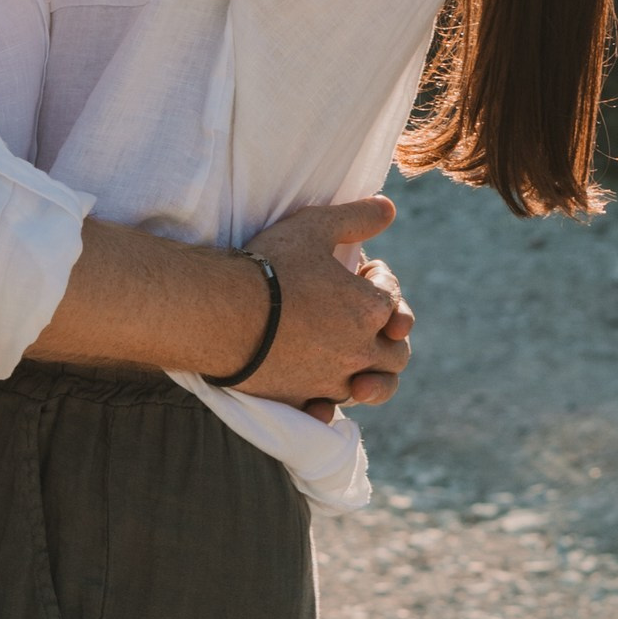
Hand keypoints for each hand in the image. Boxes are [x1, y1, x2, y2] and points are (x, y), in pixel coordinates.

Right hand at [238, 198, 411, 415]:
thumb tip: (388, 207)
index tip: (360, 272)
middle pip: (397, 354)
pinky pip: (327, 411)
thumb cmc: (269, 265)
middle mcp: (359, 351)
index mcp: (371, 310)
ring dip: (370, 374)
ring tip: (354, 361)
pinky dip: (329, 405)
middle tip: (362, 317)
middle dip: (389, 334)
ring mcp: (331, 380)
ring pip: (370, 387)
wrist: (220, 311)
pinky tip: (321, 399)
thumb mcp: (314, 226)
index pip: (393, 299)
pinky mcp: (301, 399)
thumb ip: (355, 218)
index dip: (380, 282)